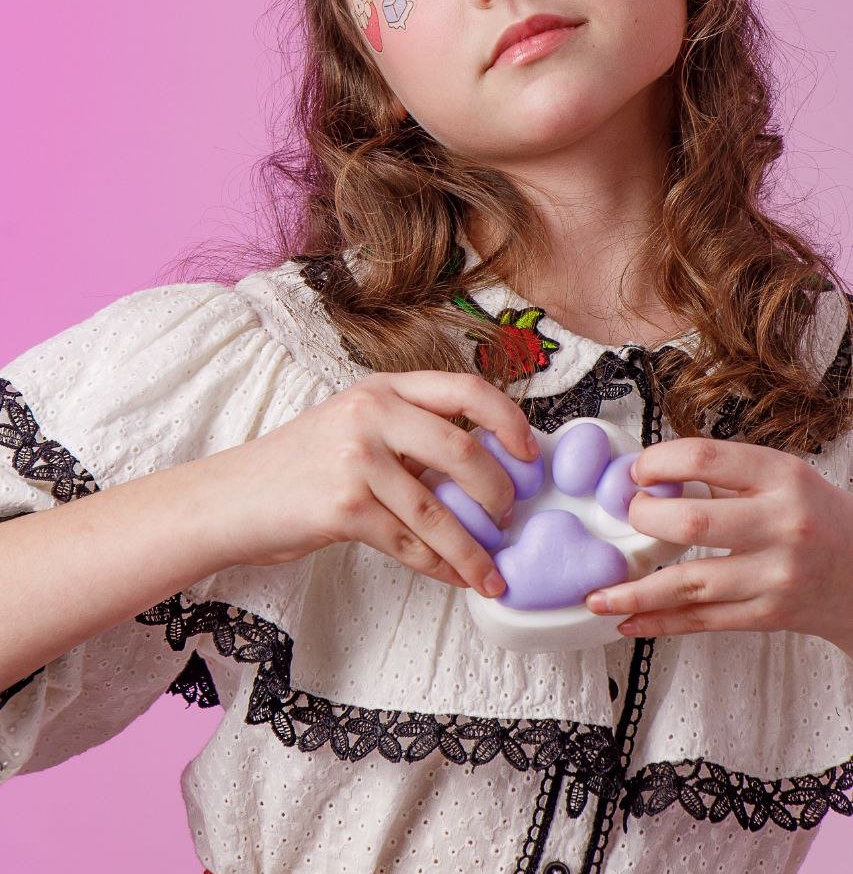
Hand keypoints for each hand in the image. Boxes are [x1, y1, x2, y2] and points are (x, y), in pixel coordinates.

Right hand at [216, 371, 538, 599]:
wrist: (230, 499)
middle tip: (510, 518)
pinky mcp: (343, 506)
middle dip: (498, 491)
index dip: (509, 420)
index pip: (465, 389)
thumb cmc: (299, 467)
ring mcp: (356, 458)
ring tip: (493, 572)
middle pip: (462, 448)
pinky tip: (455, 578)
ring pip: (438, 509)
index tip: (531, 454)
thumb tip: (483, 469)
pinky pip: (409, 543)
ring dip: (474, 548)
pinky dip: (440, 566)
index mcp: (382, 389)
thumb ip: (409, 435)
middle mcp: (371, 413)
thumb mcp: (353, 427)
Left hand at [584, 436, 852, 654]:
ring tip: (597, 594)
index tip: (635, 472)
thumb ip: (725, 473)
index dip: (657, 463)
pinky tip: (628, 621)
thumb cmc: (818, 518)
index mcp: (782, 476)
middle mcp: (781, 524)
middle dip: (644, 519)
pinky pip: (704, 621)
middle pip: (692, 522)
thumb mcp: (784, 477)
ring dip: (636, 591)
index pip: (704, 458)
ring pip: (690, 583)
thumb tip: (653, 474)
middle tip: (625, 516)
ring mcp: (775, 575)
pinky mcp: (770, 615)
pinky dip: (661, 623)